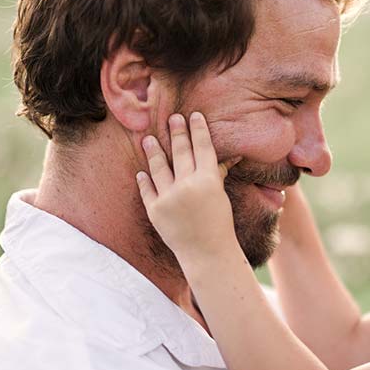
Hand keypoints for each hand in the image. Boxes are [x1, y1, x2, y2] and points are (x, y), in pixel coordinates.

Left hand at [136, 112, 240, 261]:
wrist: (207, 254)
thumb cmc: (218, 224)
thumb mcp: (220, 196)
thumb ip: (216, 174)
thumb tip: (228, 156)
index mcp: (208, 180)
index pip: (202, 147)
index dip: (198, 130)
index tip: (193, 116)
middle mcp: (187, 186)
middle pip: (180, 152)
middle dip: (177, 133)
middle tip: (172, 117)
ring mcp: (169, 198)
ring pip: (158, 168)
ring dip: (153, 151)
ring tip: (147, 139)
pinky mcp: (155, 211)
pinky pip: (147, 190)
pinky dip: (143, 180)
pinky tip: (141, 172)